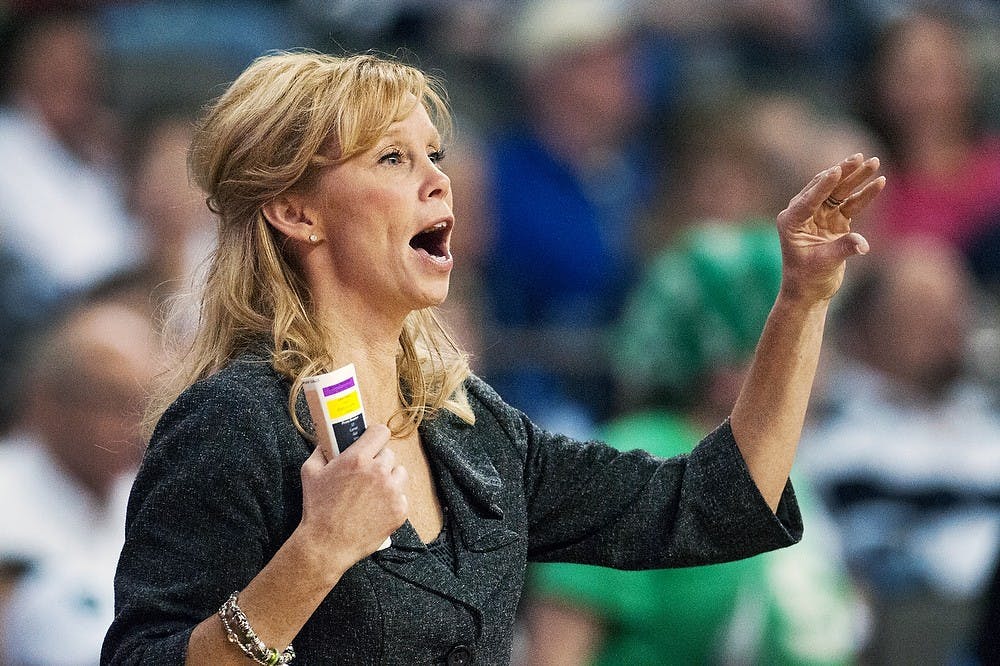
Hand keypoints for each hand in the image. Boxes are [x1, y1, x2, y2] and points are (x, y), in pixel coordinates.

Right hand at [298, 424, 407, 573]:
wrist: (327, 545)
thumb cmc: (317, 508)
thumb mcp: (310, 472)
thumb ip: (320, 451)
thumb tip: (327, 441)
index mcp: (358, 459)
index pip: (380, 432)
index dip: (375, 435)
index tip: (371, 441)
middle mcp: (379, 472)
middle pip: (389, 454)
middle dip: (378, 461)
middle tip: (366, 473)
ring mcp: (392, 492)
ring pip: (399, 473)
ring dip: (389, 478)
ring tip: (373, 491)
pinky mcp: (400, 510)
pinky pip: (402, 496)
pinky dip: (392, 500)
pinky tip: (376, 508)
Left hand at [776, 153, 884, 302]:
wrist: (810, 291)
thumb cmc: (808, 278)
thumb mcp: (824, 263)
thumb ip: (843, 249)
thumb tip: (862, 244)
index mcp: (791, 221)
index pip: (808, 198)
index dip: (824, 184)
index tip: (836, 169)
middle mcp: (804, 214)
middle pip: (826, 188)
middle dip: (844, 172)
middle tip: (860, 157)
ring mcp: (820, 216)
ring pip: (840, 192)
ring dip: (856, 178)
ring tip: (874, 162)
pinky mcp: (834, 221)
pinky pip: (850, 204)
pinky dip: (864, 195)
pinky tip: (878, 182)